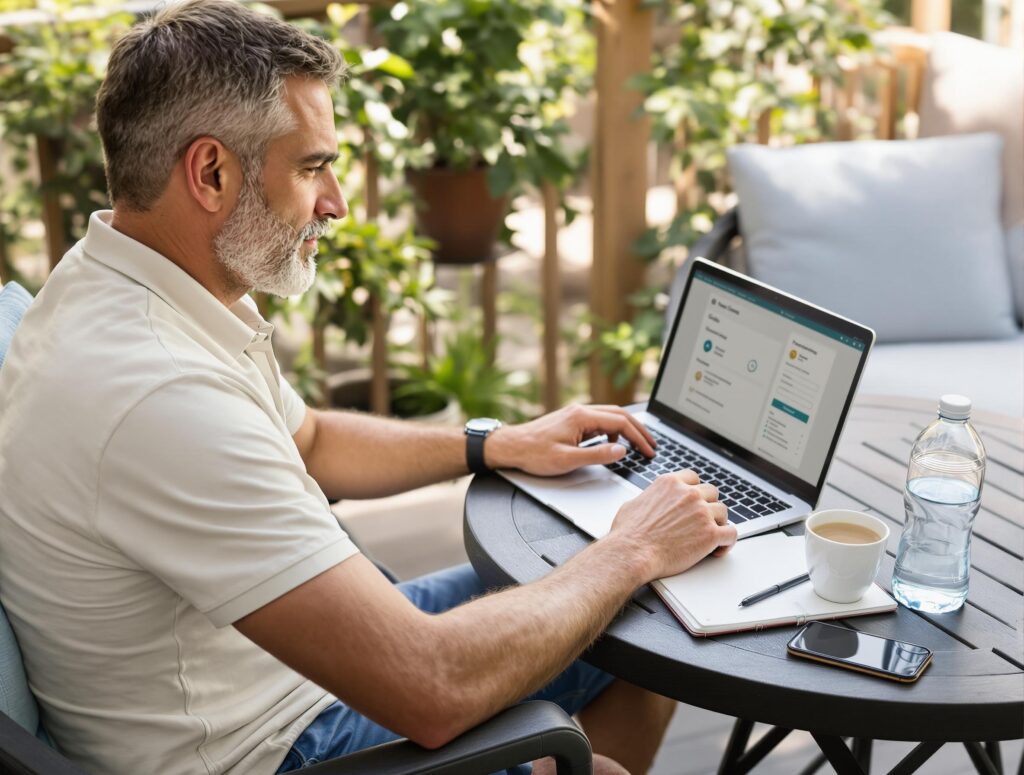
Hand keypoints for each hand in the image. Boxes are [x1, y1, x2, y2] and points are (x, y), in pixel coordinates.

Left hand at [485, 404, 655, 475]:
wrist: (510, 447)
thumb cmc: (534, 454)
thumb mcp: (567, 460)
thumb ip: (597, 455)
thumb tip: (622, 451)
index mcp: (582, 417)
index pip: (621, 422)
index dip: (638, 438)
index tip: (649, 451)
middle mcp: (580, 411)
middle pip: (619, 414)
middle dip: (639, 430)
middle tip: (652, 446)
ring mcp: (576, 414)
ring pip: (610, 416)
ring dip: (626, 429)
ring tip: (638, 445)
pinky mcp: (571, 420)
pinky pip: (599, 421)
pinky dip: (612, 430)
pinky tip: (613, 444)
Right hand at [607, 469, 736, 580]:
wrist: (632, 553)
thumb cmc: (628, 533)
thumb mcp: (634, 503)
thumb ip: (650, 498)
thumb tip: (649, 502)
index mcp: (670, 483)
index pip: (693, 477)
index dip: (695, 490)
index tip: (695, 499)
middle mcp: (689, 494)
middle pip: (711, 492)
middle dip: (707, 505)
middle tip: (702, 519)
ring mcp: (702, 512)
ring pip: (723, 511)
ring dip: (718, 523)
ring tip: (710, 535)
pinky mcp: (710, 533)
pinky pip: (731, 533)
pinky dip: (727, 542)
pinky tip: (719, 548)